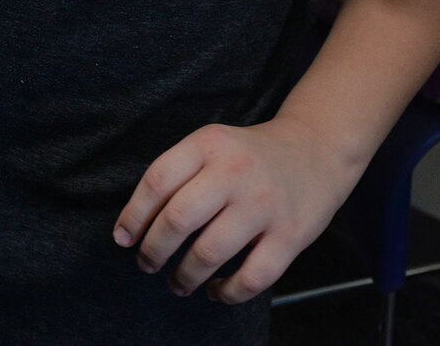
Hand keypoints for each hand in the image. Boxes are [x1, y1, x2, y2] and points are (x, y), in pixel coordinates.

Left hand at [112, 116, 363, 303]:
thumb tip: (134, 225)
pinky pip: (251, 277)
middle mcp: (235, 172)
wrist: (316, 150)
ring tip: (177, 283)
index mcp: (208, 145)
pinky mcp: (291, 235)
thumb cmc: (248, 155)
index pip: (157, 181)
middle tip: (147, 263)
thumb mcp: (211, 145)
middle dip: (154, 250)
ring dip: (185, 276)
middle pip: (178, 219)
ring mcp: (264, 204)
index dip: (133, 216)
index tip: (123, 239)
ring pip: (210, 253)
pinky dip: (227, 293)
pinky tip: (216, 292)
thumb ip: (177, 174)